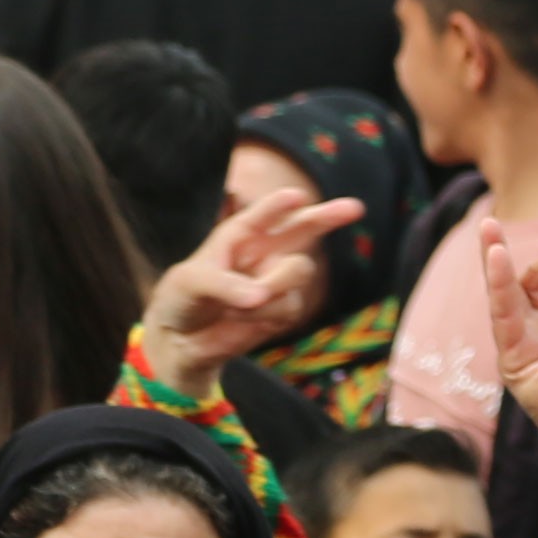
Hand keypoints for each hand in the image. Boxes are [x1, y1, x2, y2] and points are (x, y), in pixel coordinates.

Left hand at [141, 188, 357, 381]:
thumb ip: (224, 285)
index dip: (280, 205)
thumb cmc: (181, 298)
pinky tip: (243, 319)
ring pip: (299, 273)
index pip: (264, 214)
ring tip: (235, 307)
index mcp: (239, 233)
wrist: (184, 339)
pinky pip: (290, 306)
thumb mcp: (190, 283)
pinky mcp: (283, 309)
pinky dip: (267, 315)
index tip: (298, 197)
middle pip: (306, 227)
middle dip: (329, 216)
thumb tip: (261, 296)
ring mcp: (277, 279)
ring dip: (272, 288)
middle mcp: (264, 251)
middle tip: (355, 207)